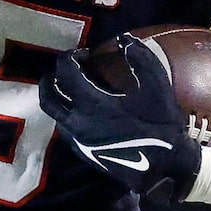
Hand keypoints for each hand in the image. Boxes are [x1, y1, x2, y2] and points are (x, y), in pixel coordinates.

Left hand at [39, 36, 198, 200]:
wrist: (163, 170)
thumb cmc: (161, 128)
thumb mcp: (158, 88)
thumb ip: (141, 59)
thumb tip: (124, 40)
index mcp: (91, 104)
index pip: (66, 72)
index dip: (71, 56)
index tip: (86, 53)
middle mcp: (76, 122)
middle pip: (47, 94)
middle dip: (52, 76)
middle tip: (70, 69)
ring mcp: (78, 140)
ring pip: (53, 114)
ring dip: (57, 96)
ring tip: (75, 89)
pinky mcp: (83, 153)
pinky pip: (65, 128)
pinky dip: (67, 113)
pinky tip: (86, 111)